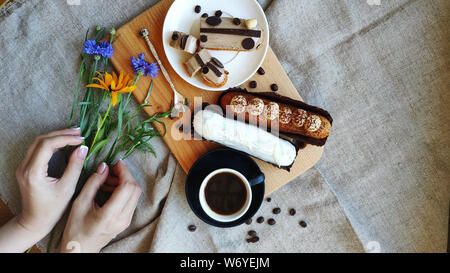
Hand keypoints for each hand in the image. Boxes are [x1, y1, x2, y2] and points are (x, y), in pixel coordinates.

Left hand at [0, 128, 86, 251]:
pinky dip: (51, 143)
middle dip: (61, 134)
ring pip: (38, 142)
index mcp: (33, 172)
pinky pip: (37, 149)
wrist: (34, 221)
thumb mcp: (67, 188)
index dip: (65, 138)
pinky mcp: (26, 168)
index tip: (81, 139)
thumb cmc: (52, 209)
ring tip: (74, 135)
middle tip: (79, 132)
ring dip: (56, 136)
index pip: (47, 145)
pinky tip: (64, 143)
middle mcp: (24, 167)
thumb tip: (83, 148)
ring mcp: (23, 167)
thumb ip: (75, 166)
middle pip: (41, 140)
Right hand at [60, 160, 141, 252]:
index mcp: (110, 215)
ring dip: (125, 182)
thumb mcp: (80, 203)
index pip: (127, 187)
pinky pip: (131, 200)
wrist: (80, 249)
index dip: (124, 172)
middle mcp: (122, 219)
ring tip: (108, 179)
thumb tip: (104, 166)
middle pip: (135, 189)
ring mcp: (126, 221)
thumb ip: (93, 183)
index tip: (116, 163)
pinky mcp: (126, 221)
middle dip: (126, 175)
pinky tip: (110, 188)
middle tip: (112, 169)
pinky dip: (124, 191)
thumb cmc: (75, 228)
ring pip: (135, 194)